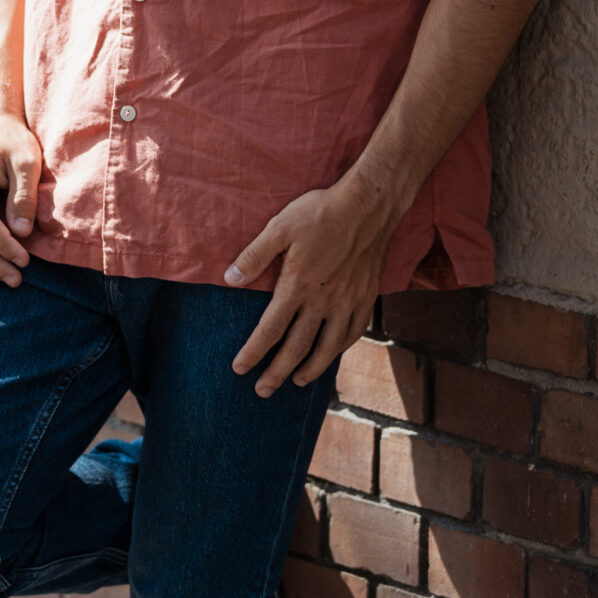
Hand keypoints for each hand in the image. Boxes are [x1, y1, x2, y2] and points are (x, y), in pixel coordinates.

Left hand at [226, 174, 400, 396]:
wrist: (368, 206)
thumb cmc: (320, 213)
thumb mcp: (279, 227)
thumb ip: (253, 256)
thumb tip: (229, 278)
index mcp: (297, 286)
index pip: (270, 330)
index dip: (253, 352)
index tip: (239, 369)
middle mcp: (323, 301)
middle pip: (296, 348)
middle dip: (277, 372)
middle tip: (263, 391)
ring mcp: (347, 302)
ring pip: (328, 347)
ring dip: (311, 369)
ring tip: (297, 382)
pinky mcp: (366, 297)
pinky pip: (354, 332)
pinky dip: (341, 348)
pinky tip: (332, 354)